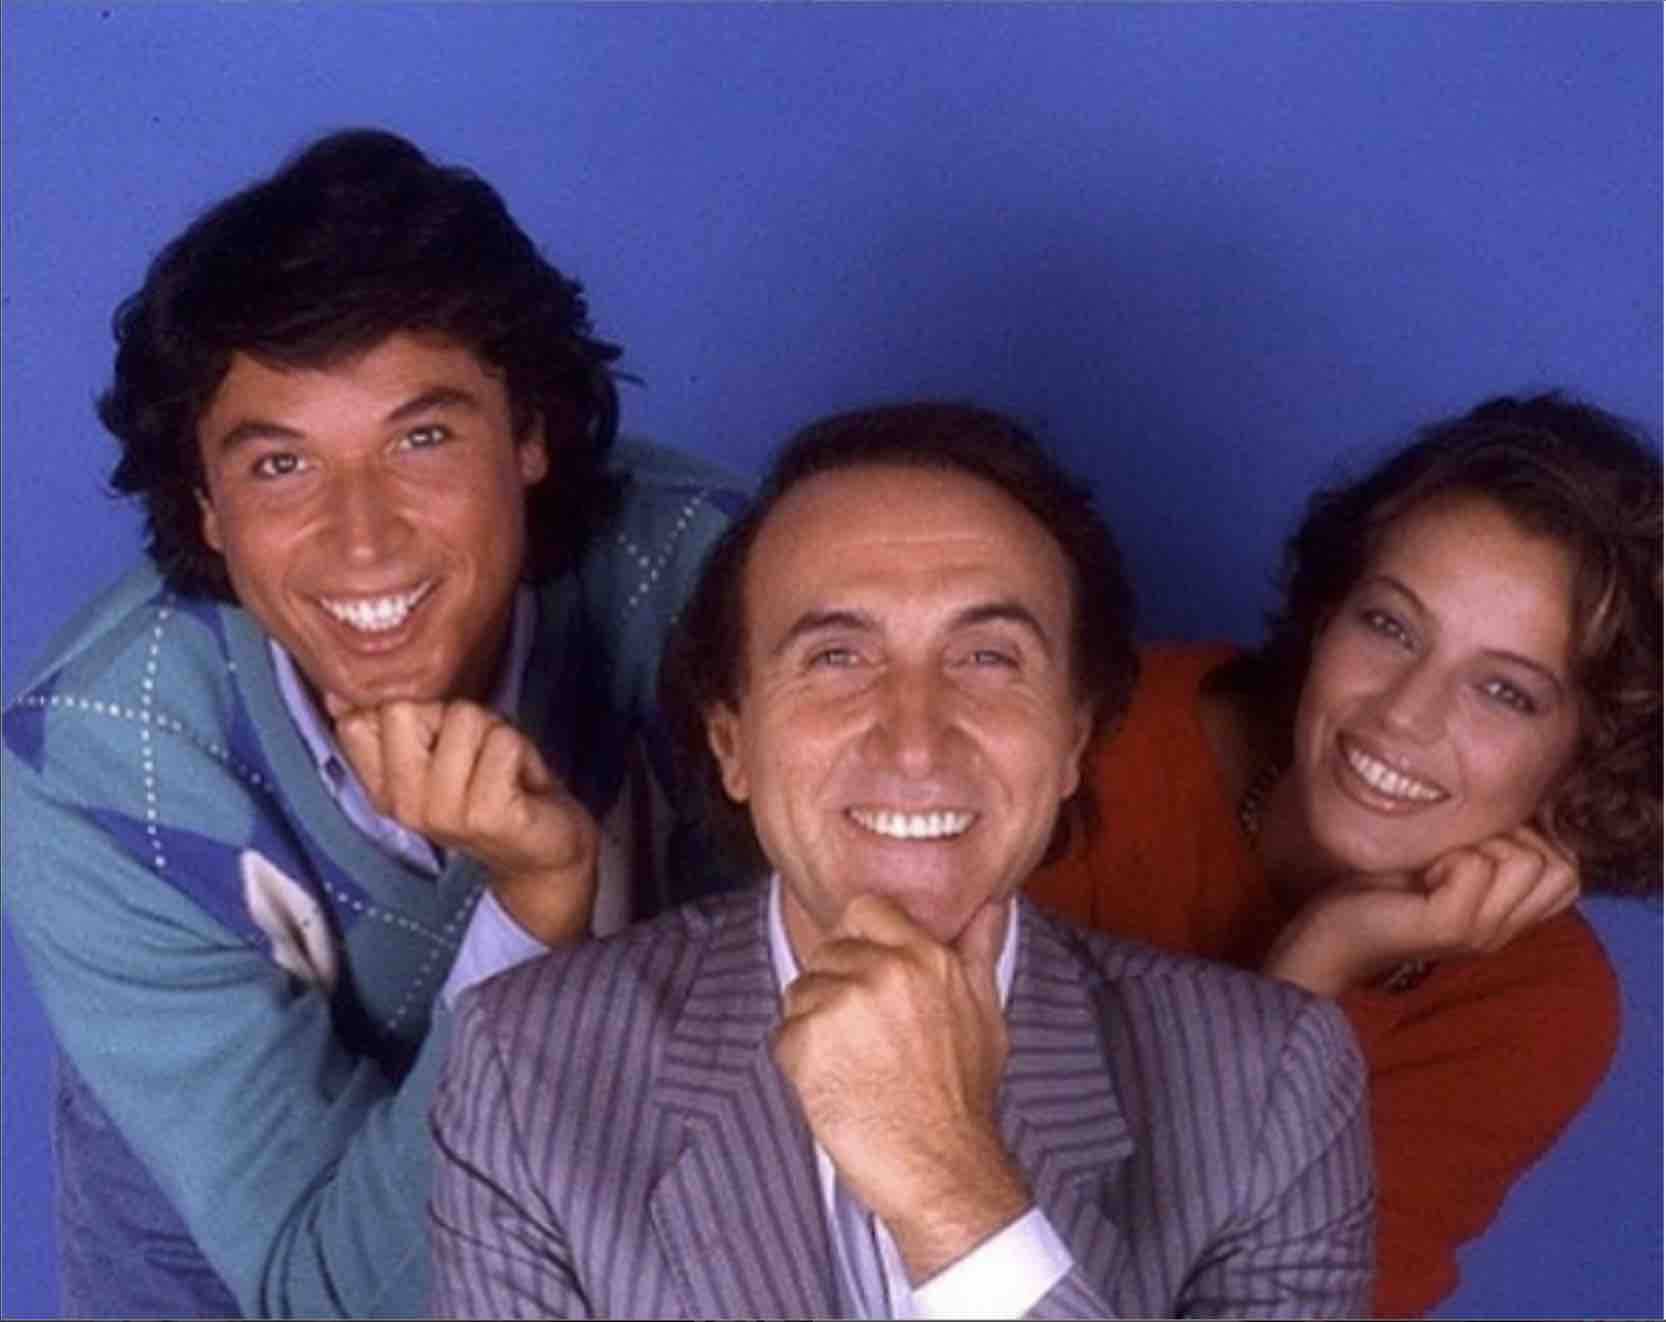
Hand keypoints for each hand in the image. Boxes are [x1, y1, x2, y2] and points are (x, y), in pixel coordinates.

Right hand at [330, 698, 598, 944]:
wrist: (546, 851)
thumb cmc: (496, 786)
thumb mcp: (440, 753)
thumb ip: (402, 724)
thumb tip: (337, 692)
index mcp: (383, 790)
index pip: (355, 722)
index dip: (406, 709)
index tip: (439, 738)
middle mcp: (402, 804)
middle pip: (403, 709)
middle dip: (450, 713)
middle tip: (476, 750)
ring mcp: (442, 813)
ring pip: (463, 717)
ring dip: (494, 731)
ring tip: (501, 766)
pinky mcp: (485, 814)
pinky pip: (503, 741)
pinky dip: (521, 749)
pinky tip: (520, 782)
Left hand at [771, 895, 1030, 1283]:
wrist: (940, 1167)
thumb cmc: (963, 1098)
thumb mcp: (986, 1013)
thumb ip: (979, 950)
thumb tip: (990, 903)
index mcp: (926, 957)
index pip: (864, 910)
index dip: (858, 940)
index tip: (866, 976)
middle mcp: (884, 970)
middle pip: (827, 953)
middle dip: (836, 989)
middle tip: (866, 1041)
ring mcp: (842, 1002)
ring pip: (801, 992)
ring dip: (815, 1026)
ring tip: (854, 1067)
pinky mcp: (806, 1040)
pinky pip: (785, 1034)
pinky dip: (799, 1062)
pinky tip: (836, 1087)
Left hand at [1266, 825, 1579, 996]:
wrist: (1327, 938)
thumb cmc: (1378, 893)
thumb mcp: (1442, 865)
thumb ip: (1483, 849)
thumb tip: (1518, 805)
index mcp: (1506, 917)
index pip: (1569, 875)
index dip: (1534, 843)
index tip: (1477, 845)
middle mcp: (1502, 930)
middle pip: (1560, 867)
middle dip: (1513, 841)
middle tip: (1456, 855)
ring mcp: (1479, 933)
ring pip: (1526, 863)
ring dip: (1480, 846)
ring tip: (1438, 865)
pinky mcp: (1448, 926)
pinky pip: (1478, 867)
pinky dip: (1450, 857)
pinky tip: (1421, 876)